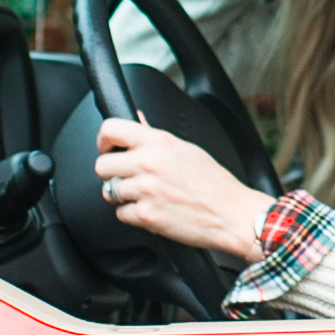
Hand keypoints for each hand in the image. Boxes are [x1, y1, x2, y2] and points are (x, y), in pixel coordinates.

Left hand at [93, 116, 273, 258]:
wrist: (233, 214)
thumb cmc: (215, 183)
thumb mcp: (186, 149)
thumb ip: (155, 136)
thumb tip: (136, 117)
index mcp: (160, 142)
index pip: (111, 129)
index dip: (104, 141)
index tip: (108, 149)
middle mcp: (150, 162)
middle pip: (101, 165)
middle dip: (112, 174)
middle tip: (129, 179)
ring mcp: (146, 190)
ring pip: (109, 192)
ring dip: (123, 197)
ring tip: (146, 197)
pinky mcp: (146, 216)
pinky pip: (121, 214)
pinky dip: (134, 216)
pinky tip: (154, 211)